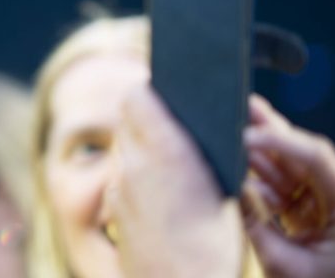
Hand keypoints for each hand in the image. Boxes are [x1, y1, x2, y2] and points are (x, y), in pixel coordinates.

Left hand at [110, 85, 243, 277]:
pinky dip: (135, 175)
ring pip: (123, 147)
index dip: (151, 91)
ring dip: (140, 147)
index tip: (166, 93)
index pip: (138, 94)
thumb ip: (194, 151)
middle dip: (146, 118)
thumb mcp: (221, 190)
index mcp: (164, 148)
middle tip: (172, 126)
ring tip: (170, 161)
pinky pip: (120, 176)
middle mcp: (132, 161)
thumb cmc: (211, 243)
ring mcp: (117, 184)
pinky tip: (159, 191)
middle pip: (128, 119)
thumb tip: (185, 128)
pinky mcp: (113, 206)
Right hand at [242, 95, 334, 277]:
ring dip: (263, 157)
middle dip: (272, 132)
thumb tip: (234, 185)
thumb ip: (257, 224)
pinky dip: (265, 184)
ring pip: (294, 170)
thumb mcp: (288, 266)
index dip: (280, 139)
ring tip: (235, 137)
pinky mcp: (318, 218)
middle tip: (243, 105)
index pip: (317, 157)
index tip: (246, 135)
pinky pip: (289, 191)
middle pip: (305, 155)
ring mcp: (332, 208)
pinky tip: (244, 177)